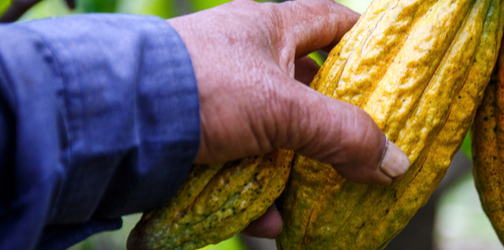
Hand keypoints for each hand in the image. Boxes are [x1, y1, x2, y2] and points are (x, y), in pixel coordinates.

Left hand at [166, 0, 409, 238]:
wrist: (109, 121)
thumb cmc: (200, 89)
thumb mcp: (282, 109)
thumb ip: (343, 135)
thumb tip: (394, 164)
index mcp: (267, 29)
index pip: (330, 21)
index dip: (364, 42)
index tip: (390, 71)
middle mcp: (243, 59)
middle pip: (306, 90)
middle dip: (332, 126)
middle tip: (361, 151)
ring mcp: (218, 99)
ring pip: (274, 136)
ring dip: (296, 170)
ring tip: (316, 198)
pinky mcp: (196, 137)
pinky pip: (240, 166)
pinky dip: (256, 194)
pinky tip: (267, 220)